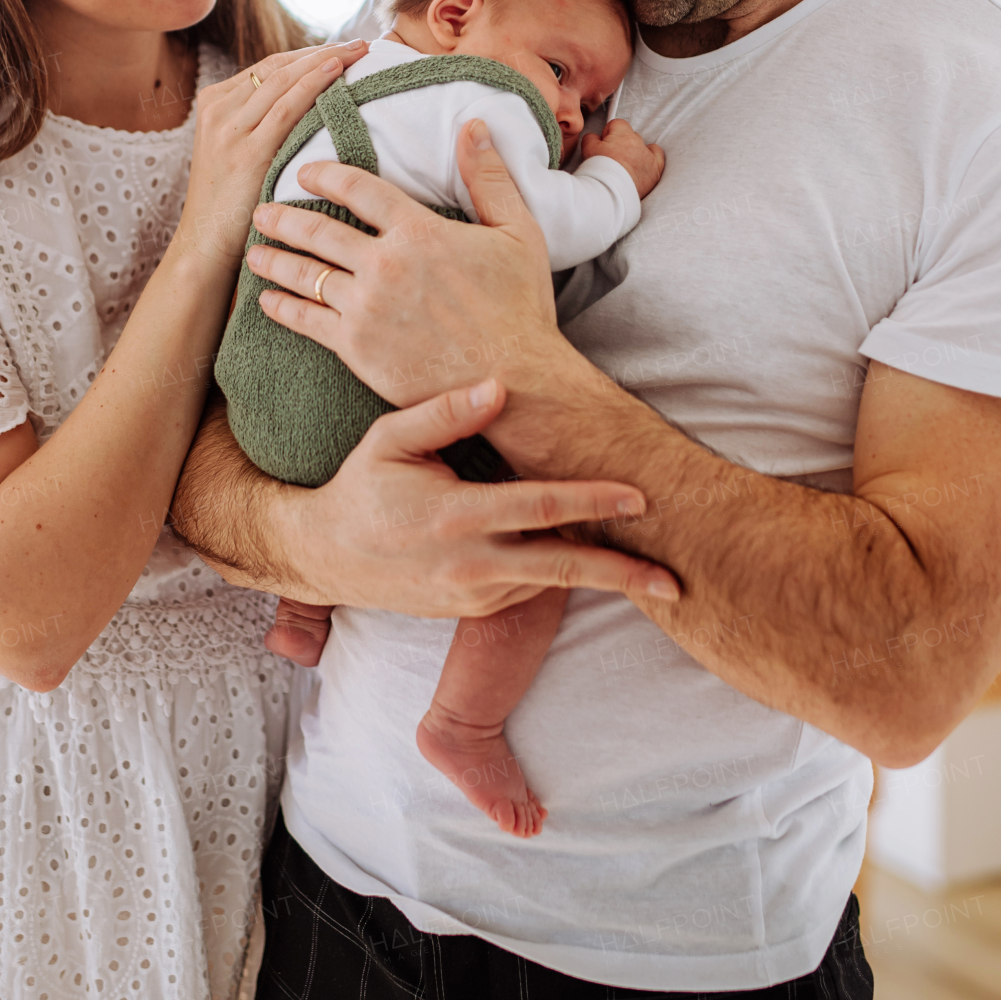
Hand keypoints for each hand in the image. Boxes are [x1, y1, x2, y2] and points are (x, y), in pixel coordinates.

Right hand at [175, 40, 368, 264]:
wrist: (203, 245)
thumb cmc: (230, 205)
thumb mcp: (235, 153)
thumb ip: (259, 126)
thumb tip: (309, 106)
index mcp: (214, 103)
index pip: (268, 67)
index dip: (308, 54)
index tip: (342, 48)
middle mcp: (218, 109)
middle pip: (278, 66)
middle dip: (323, 50)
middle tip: (362, 44)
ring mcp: (229, 129)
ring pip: (284, 80)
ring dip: (326, 60)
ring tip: (360, 51)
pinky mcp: (245, 151)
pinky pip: (287, 107)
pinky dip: (314, 84)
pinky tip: (337, 71)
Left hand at [245, 116, 578, 410]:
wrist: (516, 381)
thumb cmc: (521, 307)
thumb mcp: (518, 231)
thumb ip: (489, 176)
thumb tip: (473, 125)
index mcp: (419, 231)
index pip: (359, 189)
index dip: (327, 176)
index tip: (305, 172)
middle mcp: (385, 265)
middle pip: (319, 231)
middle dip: (284, 217)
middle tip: (262, 210)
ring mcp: (367, 308)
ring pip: (306, 275)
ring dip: (274, 260)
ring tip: (255, 253)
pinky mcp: (357, 349)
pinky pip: (307, 322)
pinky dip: (283, 308)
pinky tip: (268, 301)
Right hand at [284, 377, 678, 614]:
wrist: (324, 557)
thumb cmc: (362, 487)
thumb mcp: (390, 439)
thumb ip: (444, 413)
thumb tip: (500, 386)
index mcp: (454, 517)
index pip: (539, 508)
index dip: (593, 501)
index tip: (639, 496)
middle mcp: (469, 565)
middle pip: (561, 569)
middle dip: (622, 574)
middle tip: (676, 580)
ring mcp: (472, 596)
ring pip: (550, 584)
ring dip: (601, 578)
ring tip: (655, 573)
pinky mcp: (472, 613)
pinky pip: (527, 593)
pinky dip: (563, 580)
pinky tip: (600, 567)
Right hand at [579, 117, 664, 198]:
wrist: (611, 193)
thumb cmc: (600, 171)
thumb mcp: (587, 149)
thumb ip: (591, 138)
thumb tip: (595, 137)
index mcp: (623, 135)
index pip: (616, 124)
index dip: (608, 134)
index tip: (603, 145)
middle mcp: (638, 143)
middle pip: (630, 135)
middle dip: (621, 143)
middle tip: (611, 159)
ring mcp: (648, 156)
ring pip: (642, 146)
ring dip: (634, 152)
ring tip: (624, 166)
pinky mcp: (655, 170)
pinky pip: (657, 155)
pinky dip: (651, 157)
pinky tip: (643, 163)